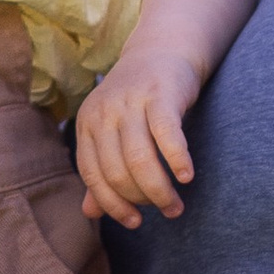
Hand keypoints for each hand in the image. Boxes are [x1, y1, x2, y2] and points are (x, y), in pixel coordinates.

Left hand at [76, 55, 199, 226]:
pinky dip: (176, 160)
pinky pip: (166, 135)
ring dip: (160, 190)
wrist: (162, 51)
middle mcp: (103, 112)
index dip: (112, 205)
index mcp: (86, 123)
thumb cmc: (136, 101)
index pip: (93, 176)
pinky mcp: (159, 93)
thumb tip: (89, 213)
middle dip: (142, 200)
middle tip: (167, 211)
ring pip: (140, 160)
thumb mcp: (111, 132)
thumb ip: (100, 171)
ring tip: (176, 206)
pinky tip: (187, 177)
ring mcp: (130, 101)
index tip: (134, 222)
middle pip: (117, 172)